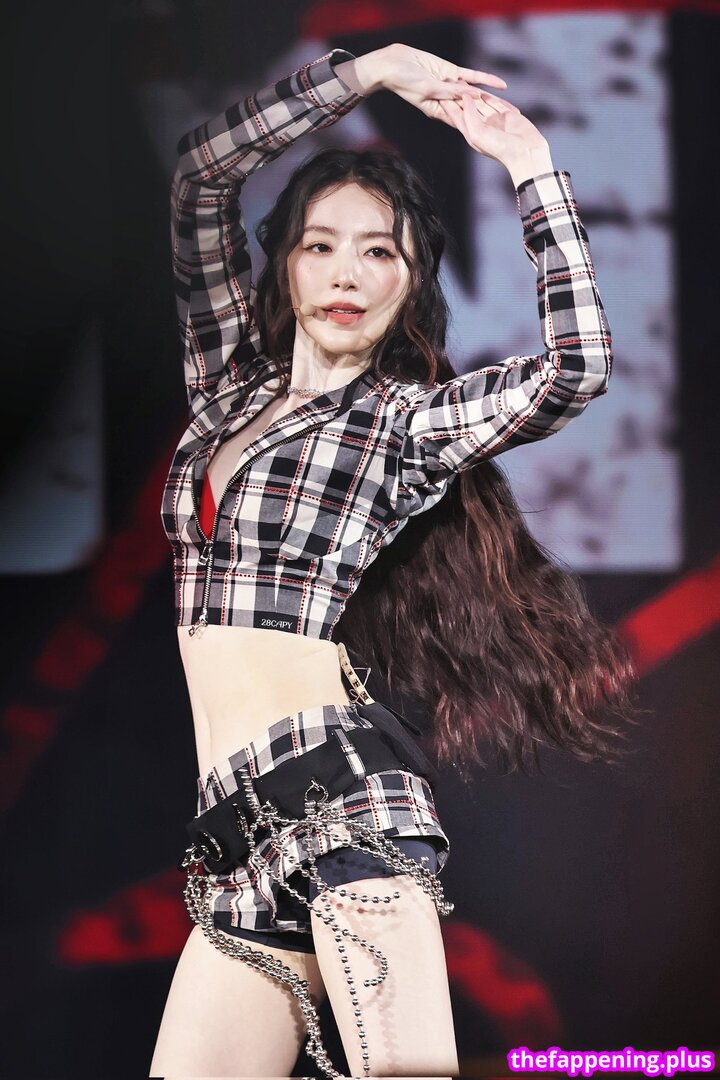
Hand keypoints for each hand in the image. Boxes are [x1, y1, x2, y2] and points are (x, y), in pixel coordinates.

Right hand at [370, 42, 506, 120]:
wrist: (393, 65)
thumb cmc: (404, 82)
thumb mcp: (428, 89)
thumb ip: (449, 91)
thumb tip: (470, 94)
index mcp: (440, 112)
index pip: (464, 121)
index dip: (479, 127)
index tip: (495, 136)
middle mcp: (448, 102)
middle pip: (474, 110)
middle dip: (492, 117)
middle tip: (511, 125)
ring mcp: (450, 87)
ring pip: (476, 95)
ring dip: (492, 100)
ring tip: (510, 108)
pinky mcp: (451, 72)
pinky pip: (472, 77)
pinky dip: (485, 80)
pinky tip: (500, 85)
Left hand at [437, 90, 549, 168]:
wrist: (525, 154)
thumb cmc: (500, 148)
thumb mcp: (478, 133)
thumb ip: (469, 114)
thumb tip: (465, 95)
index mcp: (471, 133)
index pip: (455, 115)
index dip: (446, 102)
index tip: (436, 90)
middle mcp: (481, 127)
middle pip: (466, 107)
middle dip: (456, 94)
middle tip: (446, 80)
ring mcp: (494, 121)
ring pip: (480, 103)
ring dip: (471, 93)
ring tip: (461, 80)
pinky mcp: (507, 116)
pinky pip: (496, 103)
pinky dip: (489, 97)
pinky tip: (482, 89)